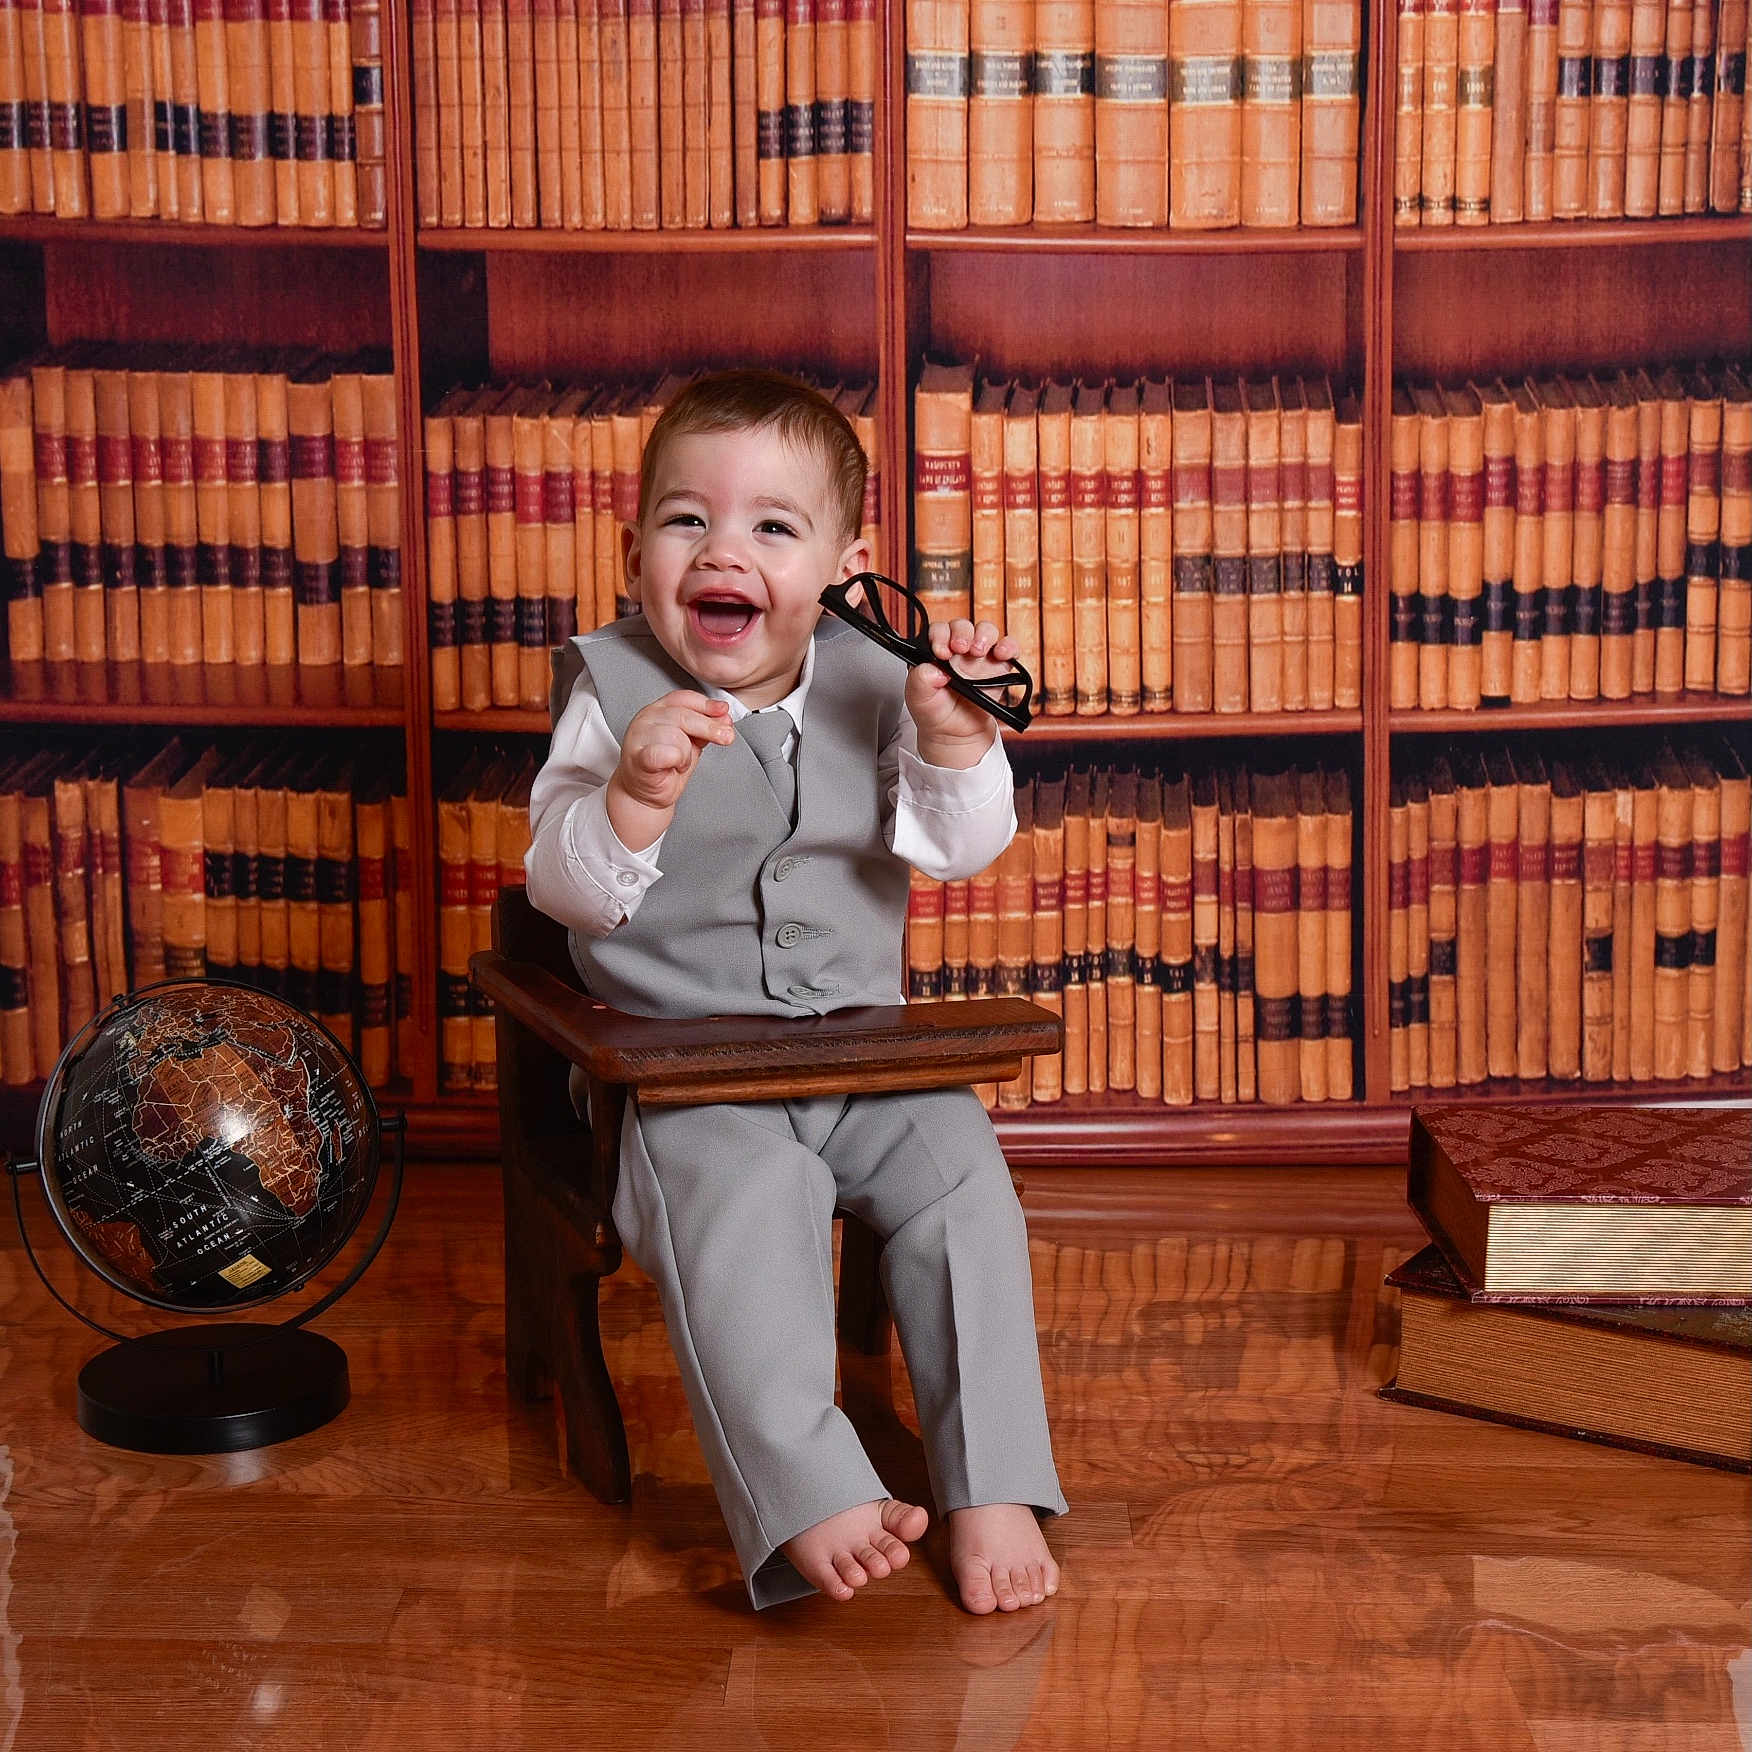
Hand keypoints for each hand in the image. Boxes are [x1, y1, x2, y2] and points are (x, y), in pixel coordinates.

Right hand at [606, 690, 733, 848]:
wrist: (645, 795)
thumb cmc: (664, 767)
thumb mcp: (691, 742)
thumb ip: (705, 728)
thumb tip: (725, 718)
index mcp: (658, 710)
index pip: (683, 698)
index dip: (706, 704)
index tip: (724, 711)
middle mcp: (646, 718)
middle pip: (683, 714)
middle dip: (709, 727)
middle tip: (726, 737)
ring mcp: (639, 736)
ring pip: (677, 735)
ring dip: (687, 753)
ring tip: (681, 763)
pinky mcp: (638, 756)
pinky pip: (667, 753)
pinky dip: (677, 760)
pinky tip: (673, 766)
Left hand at [907, 618, 1016, 766]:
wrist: (955, 733)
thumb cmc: (935, 711)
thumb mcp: (918, 698)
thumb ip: (919, 680)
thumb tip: (933, 669)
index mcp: (936, 651)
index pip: (938, 631)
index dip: (939, 636)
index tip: (941, 652)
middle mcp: (958, 650)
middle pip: (962, 626)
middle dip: (961, 633)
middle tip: (959, 648)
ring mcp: (980, 657)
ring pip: (986, 631)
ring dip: (984, 635)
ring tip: (978, 651)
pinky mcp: (999, 666)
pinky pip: (1009, 648)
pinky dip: (1009, 646)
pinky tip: (1002, 653)